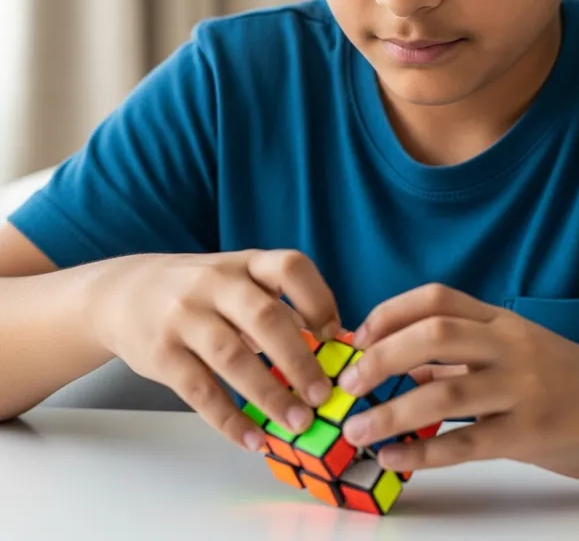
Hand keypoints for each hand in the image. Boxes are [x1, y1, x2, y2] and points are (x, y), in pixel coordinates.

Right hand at [87, 250, 340, 451]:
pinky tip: (253, 438)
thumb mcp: (236, 280)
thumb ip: (276, 304)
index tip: (334, 335)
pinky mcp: (161, 353)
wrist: (122, 293)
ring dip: (270, 395)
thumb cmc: (198, 290)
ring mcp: (184, 316)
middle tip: (324, 394)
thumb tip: (329, 345)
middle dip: (300, 359)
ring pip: (233, 356)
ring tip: (298, 422)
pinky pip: (199, 390)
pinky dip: (229, 419)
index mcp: (245, 263)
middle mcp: (216, 283)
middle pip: (265, 317)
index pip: (290, 267)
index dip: (318, 299)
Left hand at [337, 284, 578, 480]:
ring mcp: (524, 388)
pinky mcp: (534, 434)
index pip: (438, 298)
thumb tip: (403, 362)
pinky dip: (423, 451)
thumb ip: (466, 354)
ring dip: (390, 412)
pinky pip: (467, 443)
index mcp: (503, 321)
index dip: (391, 312)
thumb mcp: (518, 350)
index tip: (358, 336)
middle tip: (347, 383)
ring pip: (444, 392)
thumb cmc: (571, 379)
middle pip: (434, 334)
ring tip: (356, 430)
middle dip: (381, 357)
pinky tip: (394, 458)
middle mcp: (511, 345)